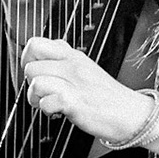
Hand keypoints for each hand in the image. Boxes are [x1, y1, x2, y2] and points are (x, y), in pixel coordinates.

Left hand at [21, 35, 146, 142]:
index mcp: (74, 55)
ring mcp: (75, 83)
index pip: (36, 43)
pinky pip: (46, 102)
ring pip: (35, 82)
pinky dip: (47, 110)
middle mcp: (73, 66)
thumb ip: (63, 62)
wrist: (130, 114)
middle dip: (30, 82)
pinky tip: (57, 112)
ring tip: (48, 103)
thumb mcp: (85, 68)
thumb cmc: (107, 96)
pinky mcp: (75, 102)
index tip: (35, 72)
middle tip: (42, 92)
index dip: (27, 59)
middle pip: (30, 66)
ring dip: (36, 98)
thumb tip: (38, 63)